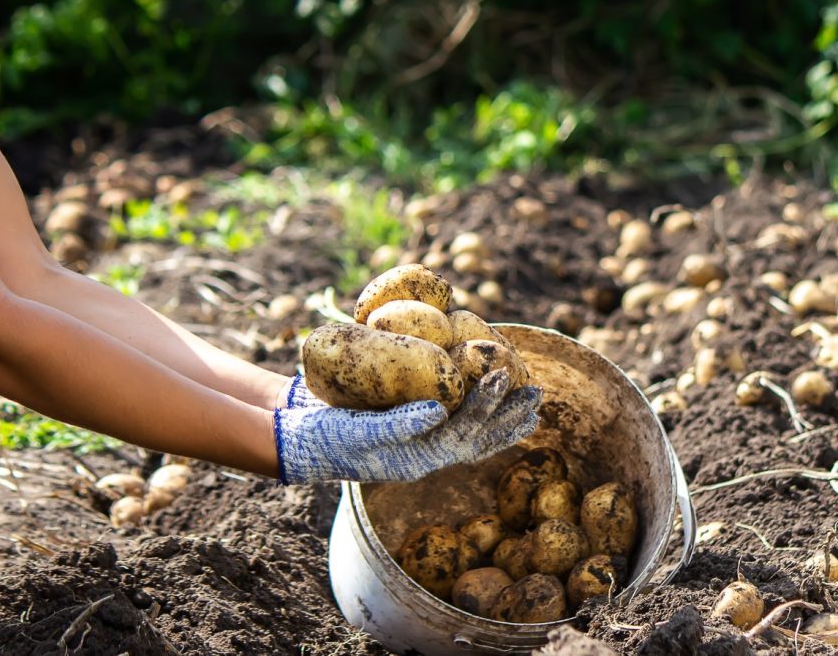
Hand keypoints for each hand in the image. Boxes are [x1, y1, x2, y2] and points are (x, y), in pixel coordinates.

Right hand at [274, 370, 541, 482]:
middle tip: (538, 394)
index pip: (464, 434)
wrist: (300, 440)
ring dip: (502, 418)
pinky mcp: (413, 431)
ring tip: (531, 403)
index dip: (486, 406)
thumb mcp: (360, 429)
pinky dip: (478, 411)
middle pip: (479, 439)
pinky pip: (456, 423)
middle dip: (508, 417)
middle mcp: (426, 457)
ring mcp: (421, 446)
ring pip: (473, 435)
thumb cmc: (327, 435)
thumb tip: (439, 411)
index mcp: (418, 460)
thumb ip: (398, 423)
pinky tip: (490, 398)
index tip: (503, 376)